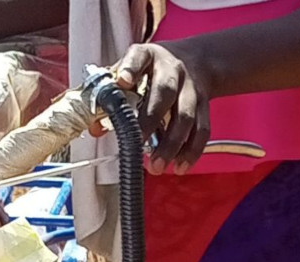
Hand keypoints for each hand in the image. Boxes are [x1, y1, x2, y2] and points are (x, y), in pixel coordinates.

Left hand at [114, 42, 212, 174]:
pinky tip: (180, 166)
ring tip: (157, 166)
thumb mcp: (132, 72)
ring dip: (171, 144)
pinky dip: (191, 151)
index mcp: (148, 56)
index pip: (138, 56)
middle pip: (165, 92)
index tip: (122, 81)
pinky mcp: (205, 105)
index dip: (130, 68)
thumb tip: (95, 128)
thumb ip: (113, 96)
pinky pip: (202, 130)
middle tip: (138, 143)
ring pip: (186, 116)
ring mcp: (191, 88)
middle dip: (150, 120)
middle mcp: (172, 69)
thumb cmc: (153, 71)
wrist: (196, 61)